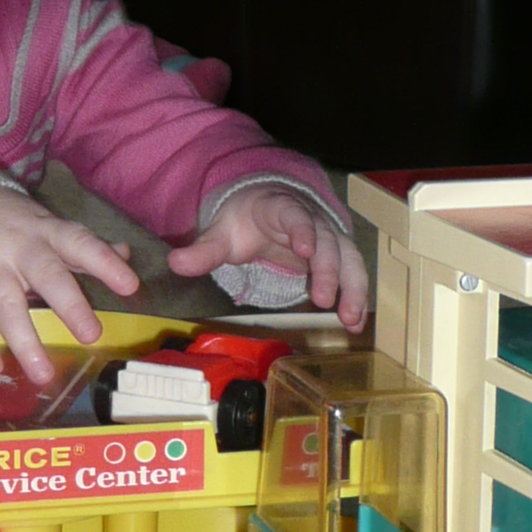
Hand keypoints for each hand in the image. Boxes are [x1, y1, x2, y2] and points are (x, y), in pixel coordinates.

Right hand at [0, 185, 140, 383]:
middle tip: (90, 335)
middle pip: (47, 275)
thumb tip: (125, 254)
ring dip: (25, 341)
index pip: (80, 243)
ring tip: (42, 373)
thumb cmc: (6, 220)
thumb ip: (83, 245)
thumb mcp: (46, 224)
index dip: (105, 263)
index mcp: (47, 232)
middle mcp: (20, 248)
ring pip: (7, 304)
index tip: (129, 285)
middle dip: (69, 305)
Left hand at [167, 186, 369, 330]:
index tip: (306, 249)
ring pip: (348, 258)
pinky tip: (355, 323)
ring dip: (352, 288)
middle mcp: (313, 220)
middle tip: (323, 299)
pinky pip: (352, 274)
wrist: (263, 209)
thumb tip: (176, 263)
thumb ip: (204, 250)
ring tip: (350, 318)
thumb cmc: (244, 222)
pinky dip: (355, 297)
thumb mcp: (222, 233)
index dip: (303, 230)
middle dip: (328, 270)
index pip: (295, 215)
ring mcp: (329, 238)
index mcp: (281, 208)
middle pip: (328, 241)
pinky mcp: (338, 256)